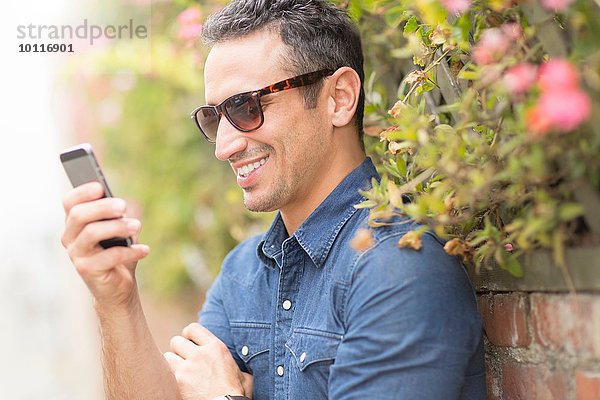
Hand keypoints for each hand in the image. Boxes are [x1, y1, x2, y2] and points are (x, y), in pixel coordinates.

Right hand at [61, 182, 149, 309]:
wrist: (117, 287)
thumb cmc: (117, 253)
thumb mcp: (117, 231)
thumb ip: (115, 217)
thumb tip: (120, 206)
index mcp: (75, 223)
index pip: (69, 203)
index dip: (82, 192)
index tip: (100, 187)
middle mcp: (70, 237)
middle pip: (79, 215)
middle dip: (103, 207)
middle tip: (123, 206)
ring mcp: (76, 254)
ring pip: (92, 233)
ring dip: (118, 227)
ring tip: (137, 226)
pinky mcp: (86, 270)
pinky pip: (110, 256)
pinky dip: (130, 251)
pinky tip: (144, 250)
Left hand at [164, 323, 252, 399]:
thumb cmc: (236, 394)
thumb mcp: (241, 374)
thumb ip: (234, 366)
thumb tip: (240, 370)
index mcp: (216, 347)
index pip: (193, 328)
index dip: (187, 334)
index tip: (187, 341)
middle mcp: (200, 354)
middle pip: (176, 341)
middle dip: (177, 350)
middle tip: (181, 359)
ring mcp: (188, 367)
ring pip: (167, 356)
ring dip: (171, 364)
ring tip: (178, 372)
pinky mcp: (178, 381)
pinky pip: (165, 373)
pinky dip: (168, 377)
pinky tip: (174, 382)